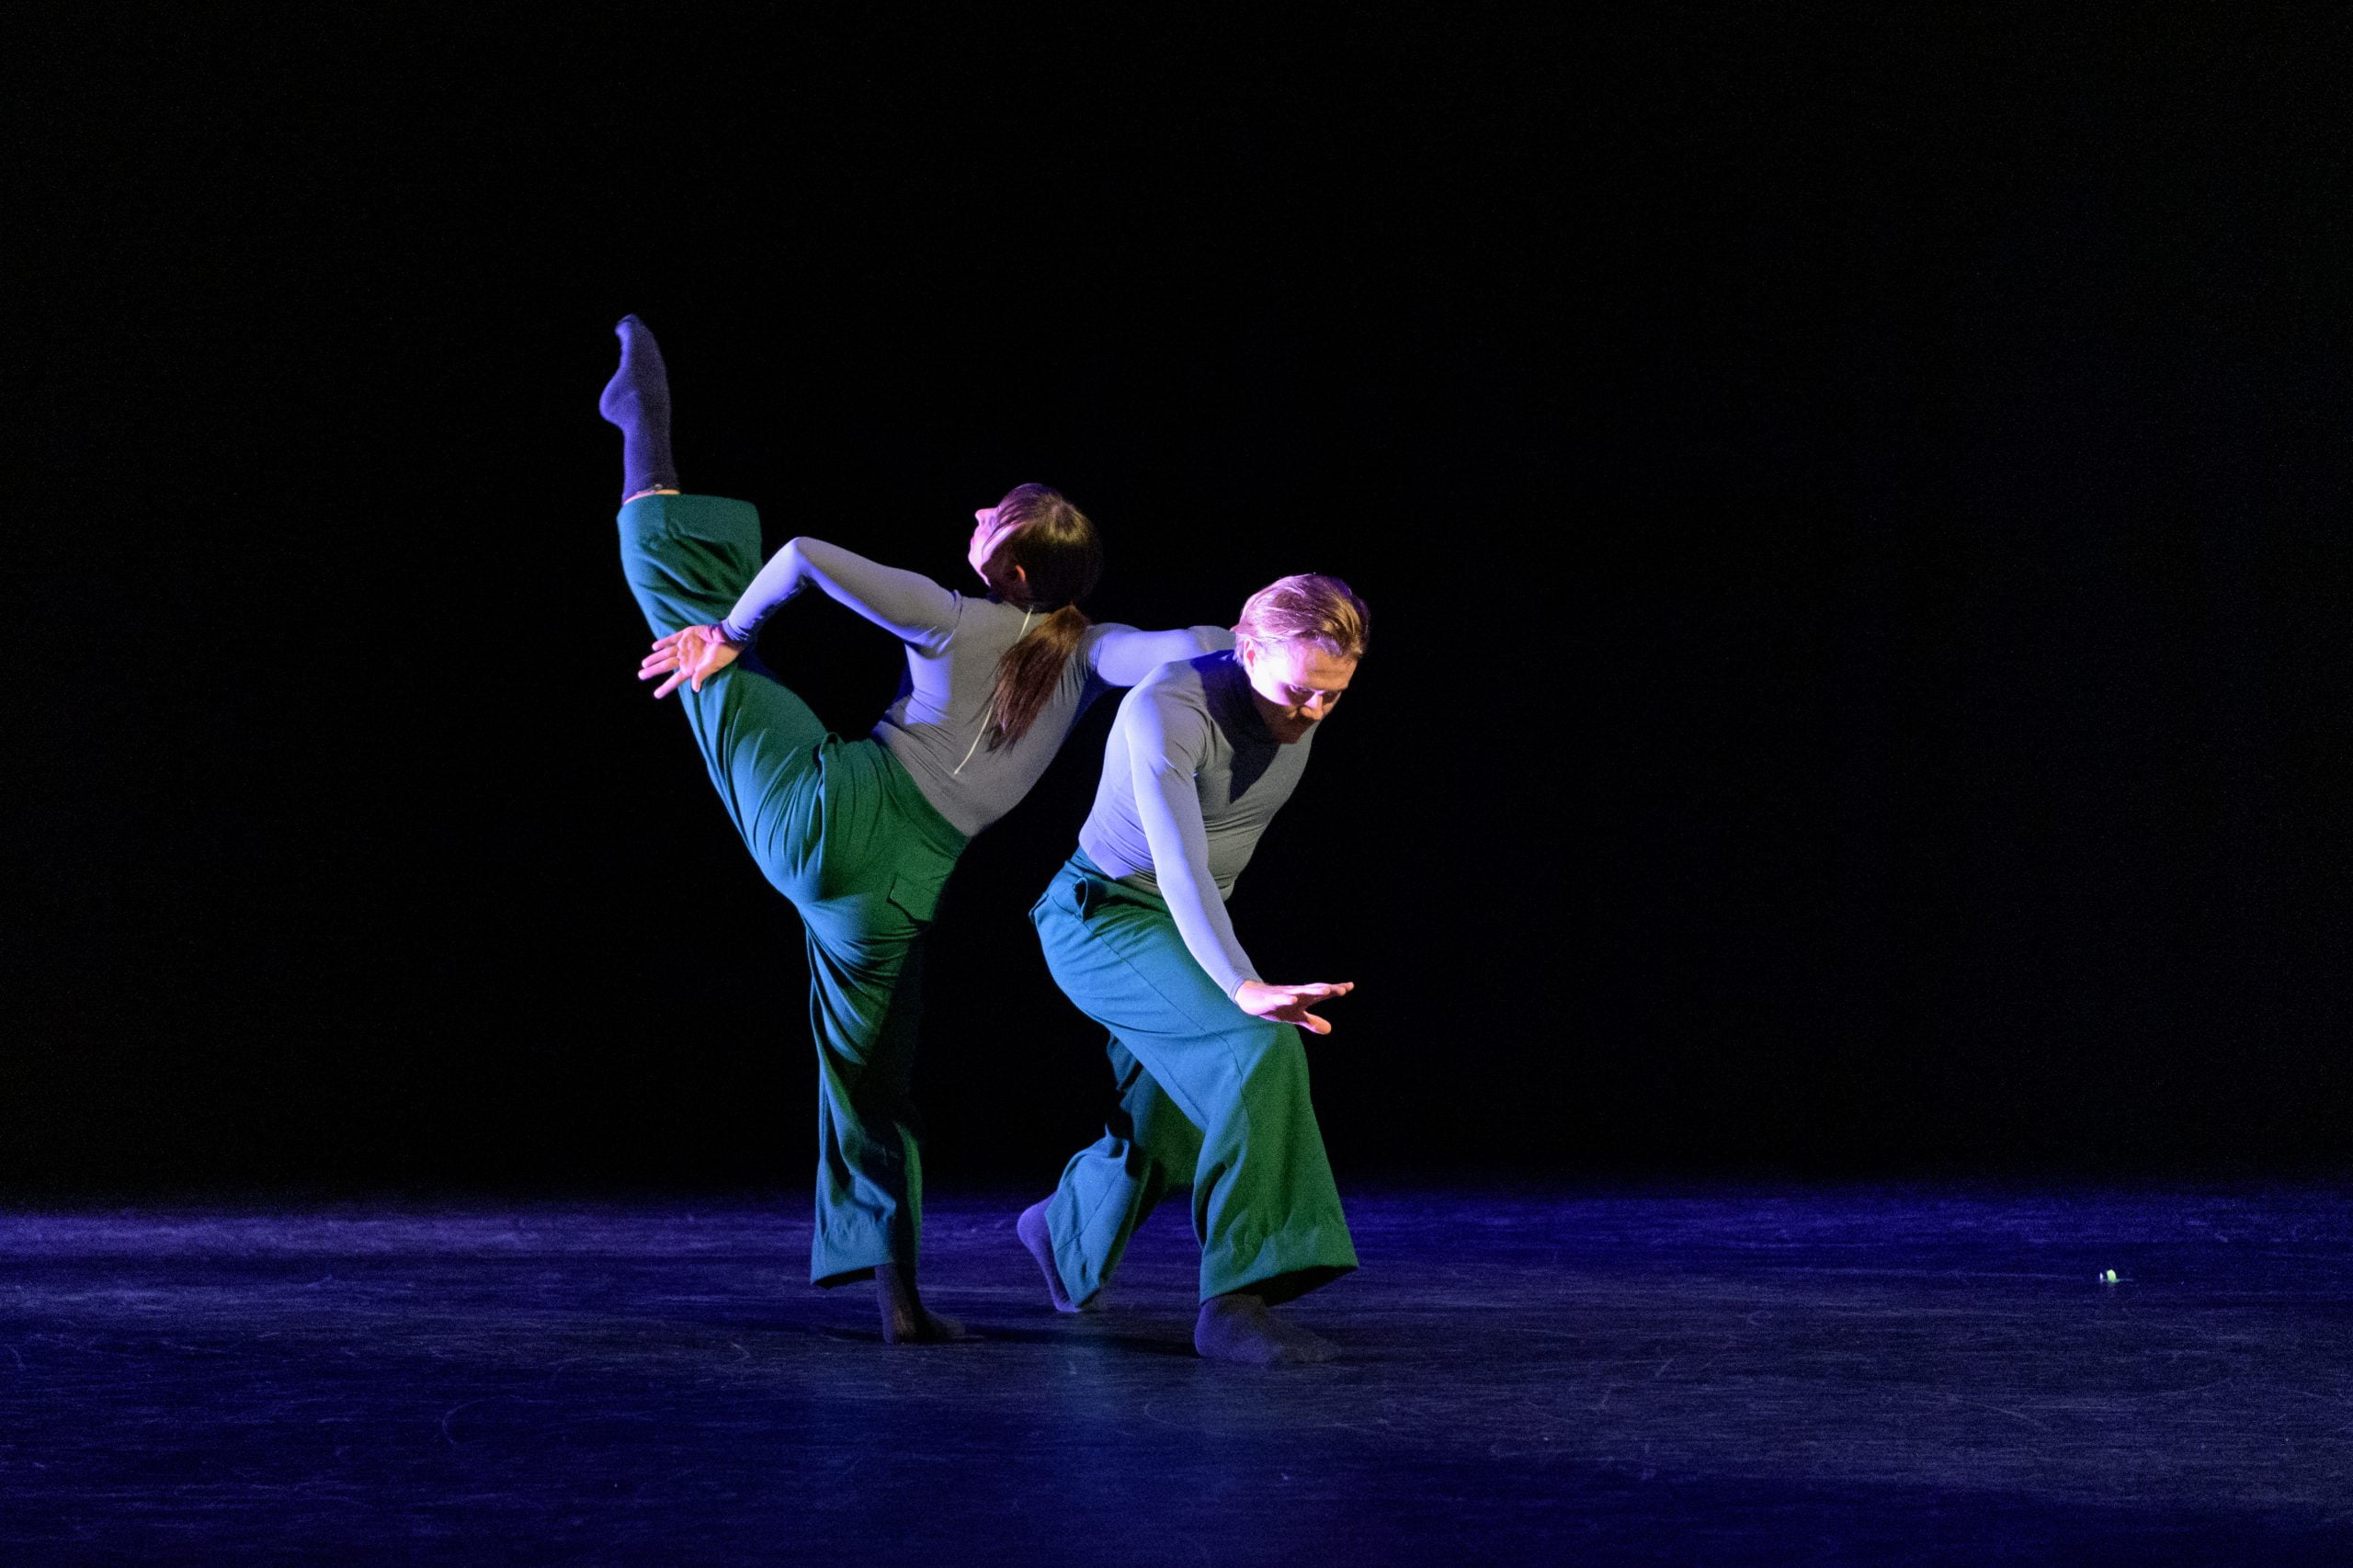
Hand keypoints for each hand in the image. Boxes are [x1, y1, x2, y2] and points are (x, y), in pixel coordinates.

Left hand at [640, 624, 740, 697]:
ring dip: (654, 658)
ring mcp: (684, 647)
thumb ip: (701, 675)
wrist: (728, 636)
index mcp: (691, 668)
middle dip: (653, 671)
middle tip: (640, 676)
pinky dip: (663, 643)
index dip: (665, 687)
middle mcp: (685, 659)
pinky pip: (671, 640)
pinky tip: (654, 647)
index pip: (675, 680)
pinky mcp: (686, 635)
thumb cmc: (723, 653)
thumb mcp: (712, 666)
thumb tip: (694, 689)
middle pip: (666, 666)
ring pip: (665, 654)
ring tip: (644, 664)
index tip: (656, 695)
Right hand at [1234, 979, 1354, 1035]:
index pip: (1322, 993)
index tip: (1350, 987)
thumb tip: (1330, 1029)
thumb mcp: (1296, 1016)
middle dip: (1328, 989)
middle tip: (1342, 990)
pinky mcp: (1270, 1000)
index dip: (1335, 990)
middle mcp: (1296, 993)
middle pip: (1314, 990)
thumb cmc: (1277, 1005)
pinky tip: (1293, 1000)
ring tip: (1326, 991)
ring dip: (1313, 991)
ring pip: (1300, 992)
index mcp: (1303, 997)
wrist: (1252, 998)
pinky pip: (1280, 999)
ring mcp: (1283, 995)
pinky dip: (1286, 999)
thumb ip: (1312, 1022)